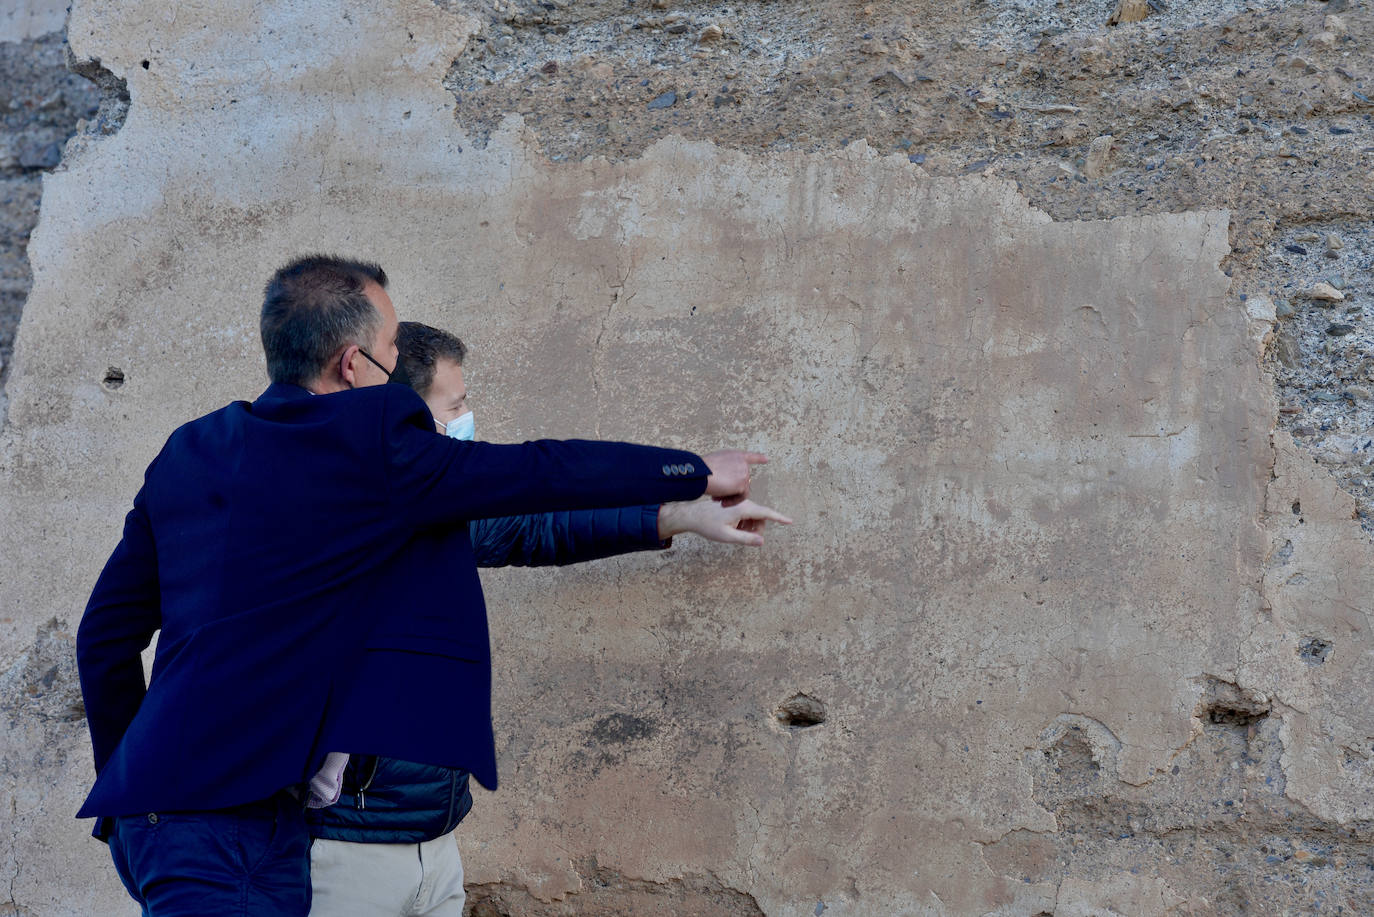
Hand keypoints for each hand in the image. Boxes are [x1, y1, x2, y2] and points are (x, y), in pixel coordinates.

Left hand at [657, 498, 792, 546]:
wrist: (692, 516)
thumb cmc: (708, 526)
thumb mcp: (727, 536)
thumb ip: (746, 539)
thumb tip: (762, 541)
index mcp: (743, 508)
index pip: (766, 513)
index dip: (779, 518)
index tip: (790, 521)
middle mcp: (743, 502)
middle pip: (761, 516)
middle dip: (758, 528)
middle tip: (747, 539)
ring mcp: (739, 502)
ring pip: (754, 516)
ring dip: (750, 526)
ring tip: (735, 532)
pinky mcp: (734, 503)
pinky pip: (746, 513)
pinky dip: (744, 522)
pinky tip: (732, 527)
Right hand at [702, 450, 768, 504]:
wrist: (700, 473)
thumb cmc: (700, 470)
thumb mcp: (715, 463)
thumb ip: (726, 469)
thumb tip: (731, 483)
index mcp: (735, 455)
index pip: (749, 456)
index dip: (758, 458)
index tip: (766, 459)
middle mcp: (742, 463)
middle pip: (742, 480)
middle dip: (731, 489)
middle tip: (717, 496)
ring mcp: (744, 473)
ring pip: (742, 490)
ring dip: (730, 496)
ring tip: (718, 499)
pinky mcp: (742, 484)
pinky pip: (741, 497)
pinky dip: (732, 502)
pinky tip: (722, 503)